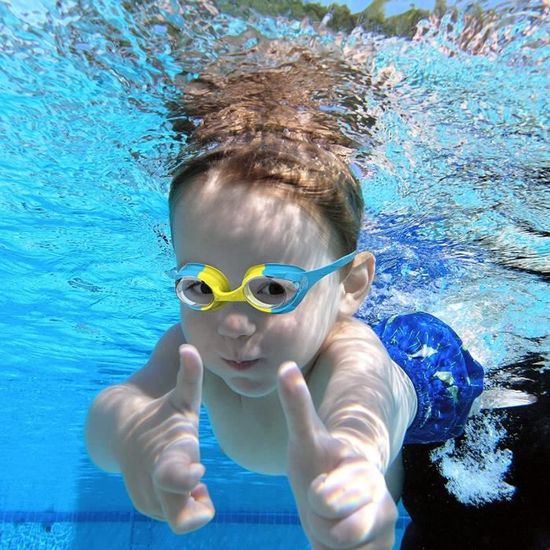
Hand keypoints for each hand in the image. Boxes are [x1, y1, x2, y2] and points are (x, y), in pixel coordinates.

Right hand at [117, 345, 214, 533]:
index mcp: (167, 452)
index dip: (187, 478)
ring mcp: (149, 496)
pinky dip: (183, 503)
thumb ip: (190, 374)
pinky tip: (185, 481)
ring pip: (179, 520)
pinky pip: (173, 516)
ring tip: (192, 476)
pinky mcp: (147, 505)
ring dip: (192, 503)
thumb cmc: (162, 410)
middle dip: (195, 514)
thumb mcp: (181, 395)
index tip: (199, 472)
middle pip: (179, 518)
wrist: (120, 429)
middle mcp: (157, 479)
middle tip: (201, 487)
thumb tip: (190, 346)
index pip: (174, 476)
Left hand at [277, 362, 396, 549]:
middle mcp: (374, 485)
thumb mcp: (305, 438)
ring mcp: (383, 516)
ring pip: (339, 541)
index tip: (318, 486)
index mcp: (354, 458)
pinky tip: (346, 537)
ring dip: (328, 535)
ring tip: (333, 517)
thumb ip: (297, 405)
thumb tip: (284, 365)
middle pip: (332, 519)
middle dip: (319, 515)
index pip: (328, 485)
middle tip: (322, 497)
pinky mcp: (384, 544)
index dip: (322, 488)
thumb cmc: (318, 466)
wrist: (342, 500)